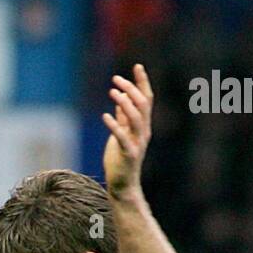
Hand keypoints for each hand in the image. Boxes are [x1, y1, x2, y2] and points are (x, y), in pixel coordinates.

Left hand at [102, 63, 152, 197]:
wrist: (122, 186)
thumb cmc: (120, 161)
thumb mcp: (121, 136)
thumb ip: (122, 120)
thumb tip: (120, 102)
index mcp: (143, 126)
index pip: (147, 99)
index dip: (143, 82)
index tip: (137, 66)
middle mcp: (143, 132)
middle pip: (142, 105)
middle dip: (131, 89)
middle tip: (116, 80)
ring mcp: (137, 144)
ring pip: (136, 118)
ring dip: (125, 103)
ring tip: (112, 92)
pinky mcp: (129, 155)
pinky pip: (123, 137)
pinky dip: (114, 125)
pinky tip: (105, 116)